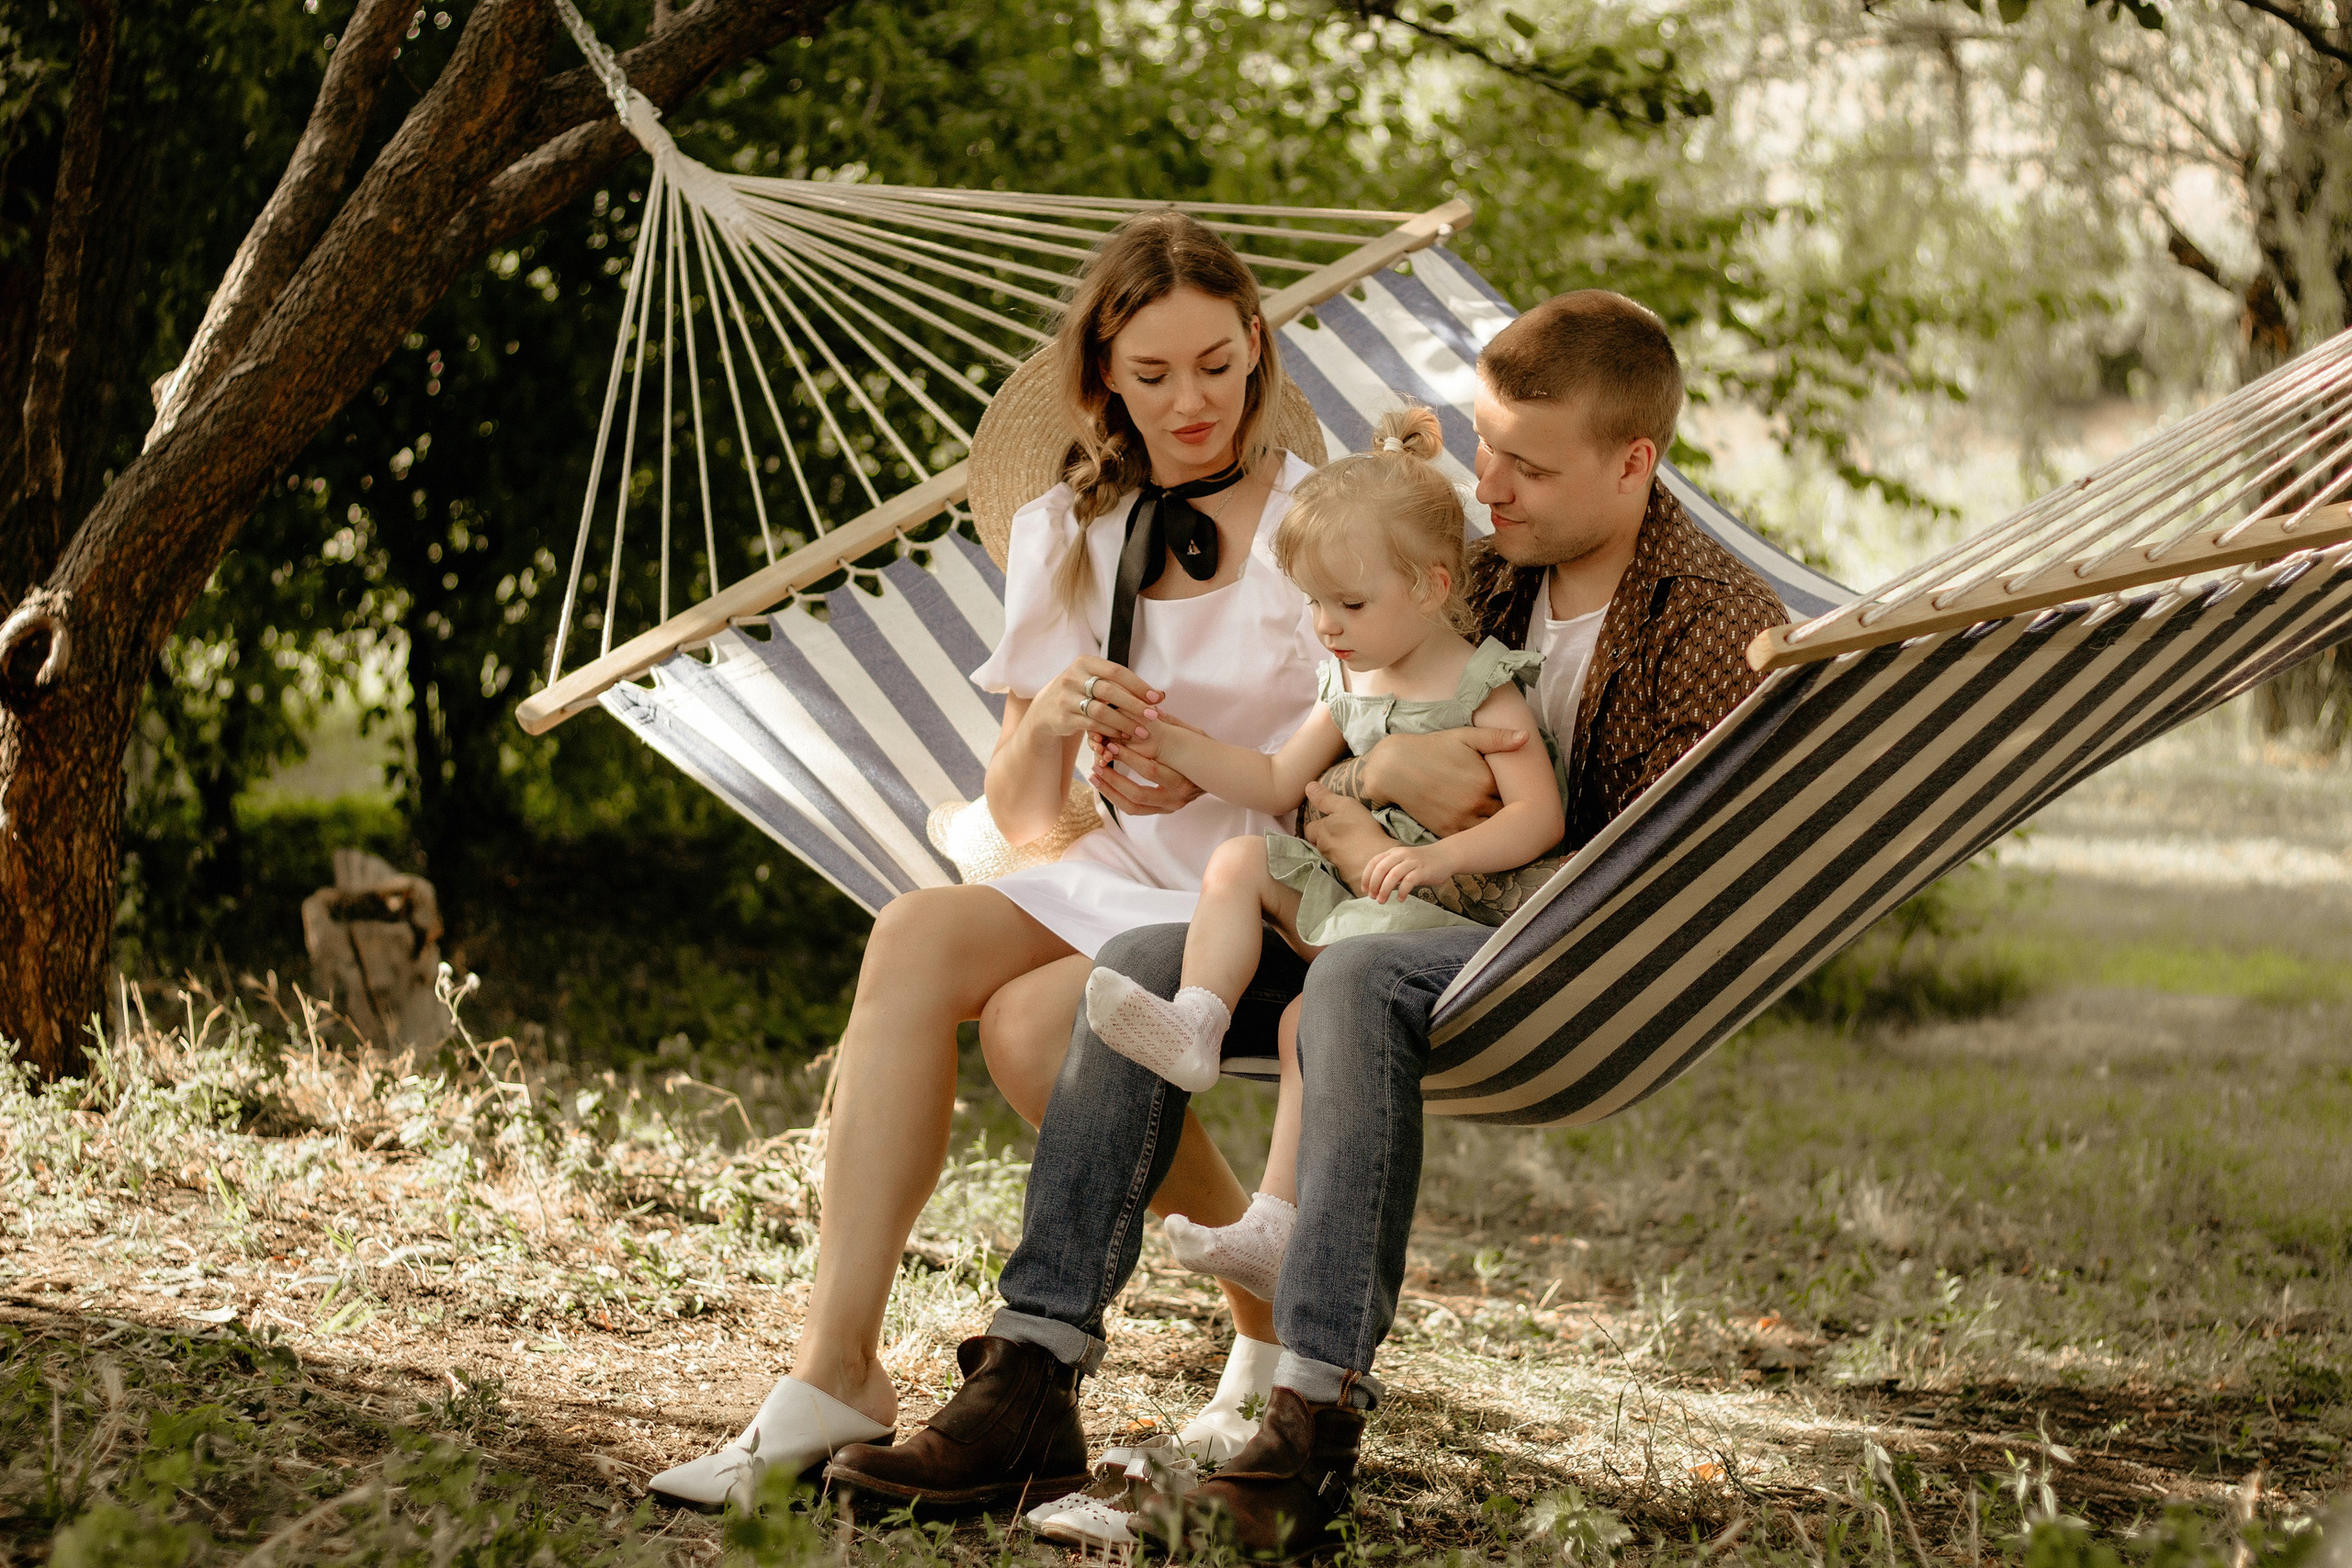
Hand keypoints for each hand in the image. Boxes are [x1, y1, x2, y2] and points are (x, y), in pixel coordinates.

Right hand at [1036, 657, 1161, 746]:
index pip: (1116, 671)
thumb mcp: (1096, 681)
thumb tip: (1161, 695)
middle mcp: (1072, 677)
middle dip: (1135, 705)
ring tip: (1142, 731)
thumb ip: (1123, 686)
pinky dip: (1110, 731)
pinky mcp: (1063, 717)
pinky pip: (1092, 725)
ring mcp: (1066, 698)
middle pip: (1110, 691)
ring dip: (1124, 722)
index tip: (1158, 698)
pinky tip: (1123, 736)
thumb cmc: (1081, 692)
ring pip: (1101, 710)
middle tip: (1154, 717)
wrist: (1046, 708)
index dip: (1138, 685)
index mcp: (1085, 662)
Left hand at [1092, 714, 1205, 815]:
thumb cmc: (1204, 748)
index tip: (1111, 743)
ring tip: (1095, 774)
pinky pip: (1135, 810)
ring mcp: (1170, 806)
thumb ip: (1168, 725)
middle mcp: (1178, 797)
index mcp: (1186, 778)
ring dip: (1111, 791)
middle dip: (1115, 777)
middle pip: (1139, 792)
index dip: (1129, 757)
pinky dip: (1116, 797)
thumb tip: (1145, 709)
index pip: (1152, 770)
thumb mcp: (1191, 733)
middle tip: (1098, 762)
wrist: (1223, 773)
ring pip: (1134, 806)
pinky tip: (1103, 784)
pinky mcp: (1163, 810)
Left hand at [1301, 782, 1398, 896]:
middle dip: (1324, 840)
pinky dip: (1345, 864)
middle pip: (1318, 844)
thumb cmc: (1362, 830)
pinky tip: (1355, 860)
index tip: (1326, 823)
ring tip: (1348, 847)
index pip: (1310, 828)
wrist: (1376, 861)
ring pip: (1329, 856)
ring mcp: (1334, 865)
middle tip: (1337, 835)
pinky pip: (1341, 869)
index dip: (1317, 825)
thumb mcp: (1345, 806)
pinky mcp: (1345, 877)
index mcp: (1321, 832)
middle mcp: (1324, 849)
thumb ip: (1325, 798)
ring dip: (1335, 852)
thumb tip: (1308, 787)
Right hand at [1360, 726, 1528, 837]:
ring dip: (1497, 827)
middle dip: (1513, 813)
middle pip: (1507, 815)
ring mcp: (1461, 819)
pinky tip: (1483, 832)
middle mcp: (1476, 802)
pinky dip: (1478, 838)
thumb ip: (1497, 738)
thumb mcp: (1465, 736)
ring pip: (1491, 831)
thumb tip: (1526, 736)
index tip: (1526, 795)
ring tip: (1504, 824)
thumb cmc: (1433, 748)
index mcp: (1486, 779)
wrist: (1394, 767)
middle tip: (1520, 811)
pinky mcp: (1446, 830)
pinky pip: (1471, 840)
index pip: (1516, 794)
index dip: (1522, 794)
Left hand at [1361, 842, 1451, 904]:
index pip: (1374, 862)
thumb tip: (1375, 887)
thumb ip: (1391, 870)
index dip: (1366, 877)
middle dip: (1374, 884)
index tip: (1364, 890)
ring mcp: (1413, 862)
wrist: (1446, 856)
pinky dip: (1402, 891)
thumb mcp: (1403, 862)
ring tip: (1382, 901)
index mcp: (1394, 852)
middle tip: (1373, 897)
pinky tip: (1400, 899)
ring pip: (1393, 875)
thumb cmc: (1422, 863)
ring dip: (1385, 890)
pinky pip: (1409, 881)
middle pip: (1381, 868)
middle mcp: (1401, 855)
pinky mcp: (1423, 871)